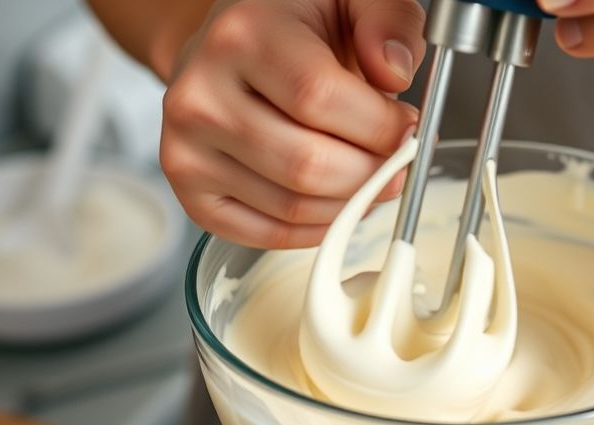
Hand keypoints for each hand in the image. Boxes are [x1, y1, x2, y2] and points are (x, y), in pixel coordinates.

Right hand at [160, 0, 424, 247]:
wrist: (231, 48)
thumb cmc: (295, 27)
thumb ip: (387, 20)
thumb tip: (393, 71)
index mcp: (242, 36)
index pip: (321, 99)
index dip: (380, 127)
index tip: (407, 128)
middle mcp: (201, 94)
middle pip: (308, 165)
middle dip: (372, 173)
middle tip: (396, 162)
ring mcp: (186, 148)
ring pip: (292, 207)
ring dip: (349, 203)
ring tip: (367, 175)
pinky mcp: (190, 191)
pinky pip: (267, 234)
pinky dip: (315, 228)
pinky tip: (335, 200)